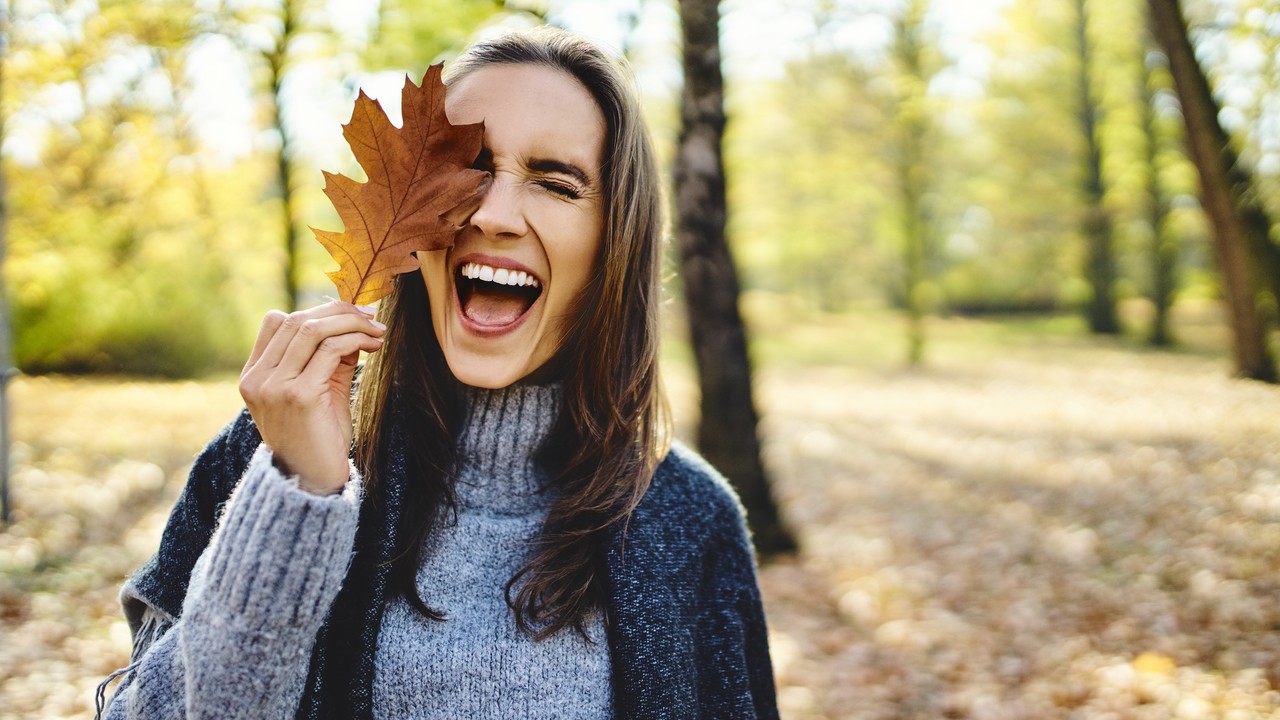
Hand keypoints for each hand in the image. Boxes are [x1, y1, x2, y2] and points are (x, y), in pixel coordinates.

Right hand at [238, 301, 384, 494]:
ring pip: (313, 329)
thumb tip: (352, 323)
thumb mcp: (319, 391)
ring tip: (376, 329)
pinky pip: (329, 350)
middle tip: (370, 315)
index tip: (349, 314)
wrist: (313, 483)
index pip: (276, 322)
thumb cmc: (318, 439)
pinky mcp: (299, 395)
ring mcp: (274, 386)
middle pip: (296, 320)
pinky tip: (374, 345)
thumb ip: (327, 358)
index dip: (315, 310)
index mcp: (254, 376)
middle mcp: (258, 378)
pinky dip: (355, 340)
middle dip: (338, 311)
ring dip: (350, 322)